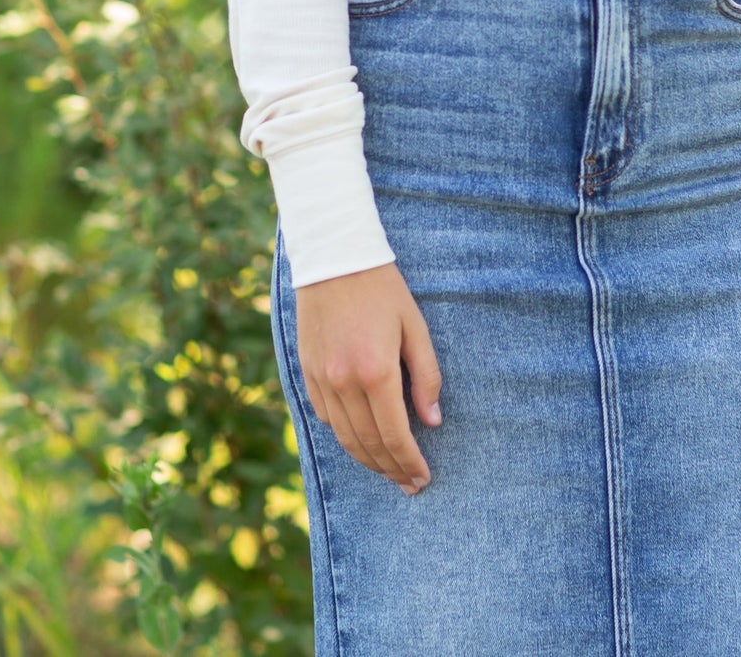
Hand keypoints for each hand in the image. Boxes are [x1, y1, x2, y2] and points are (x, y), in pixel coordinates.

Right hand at [295, 261, 442, 493]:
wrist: (334, 256)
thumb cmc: (382, 288)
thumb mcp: (415, 326)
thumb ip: (426, 376)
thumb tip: (432, 421)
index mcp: (376, 371)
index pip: (395, 436)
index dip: (410, 463)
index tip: (423, 478)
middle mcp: (344, 382)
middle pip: (368, 445)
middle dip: (391, 470)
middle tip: (409, 485)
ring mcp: (322, 378)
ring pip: (344, 437)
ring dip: (368, 461)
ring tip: (388, 472)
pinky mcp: (307, 372)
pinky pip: (326, 417)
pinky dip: (344, 435)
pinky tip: (361, 440)